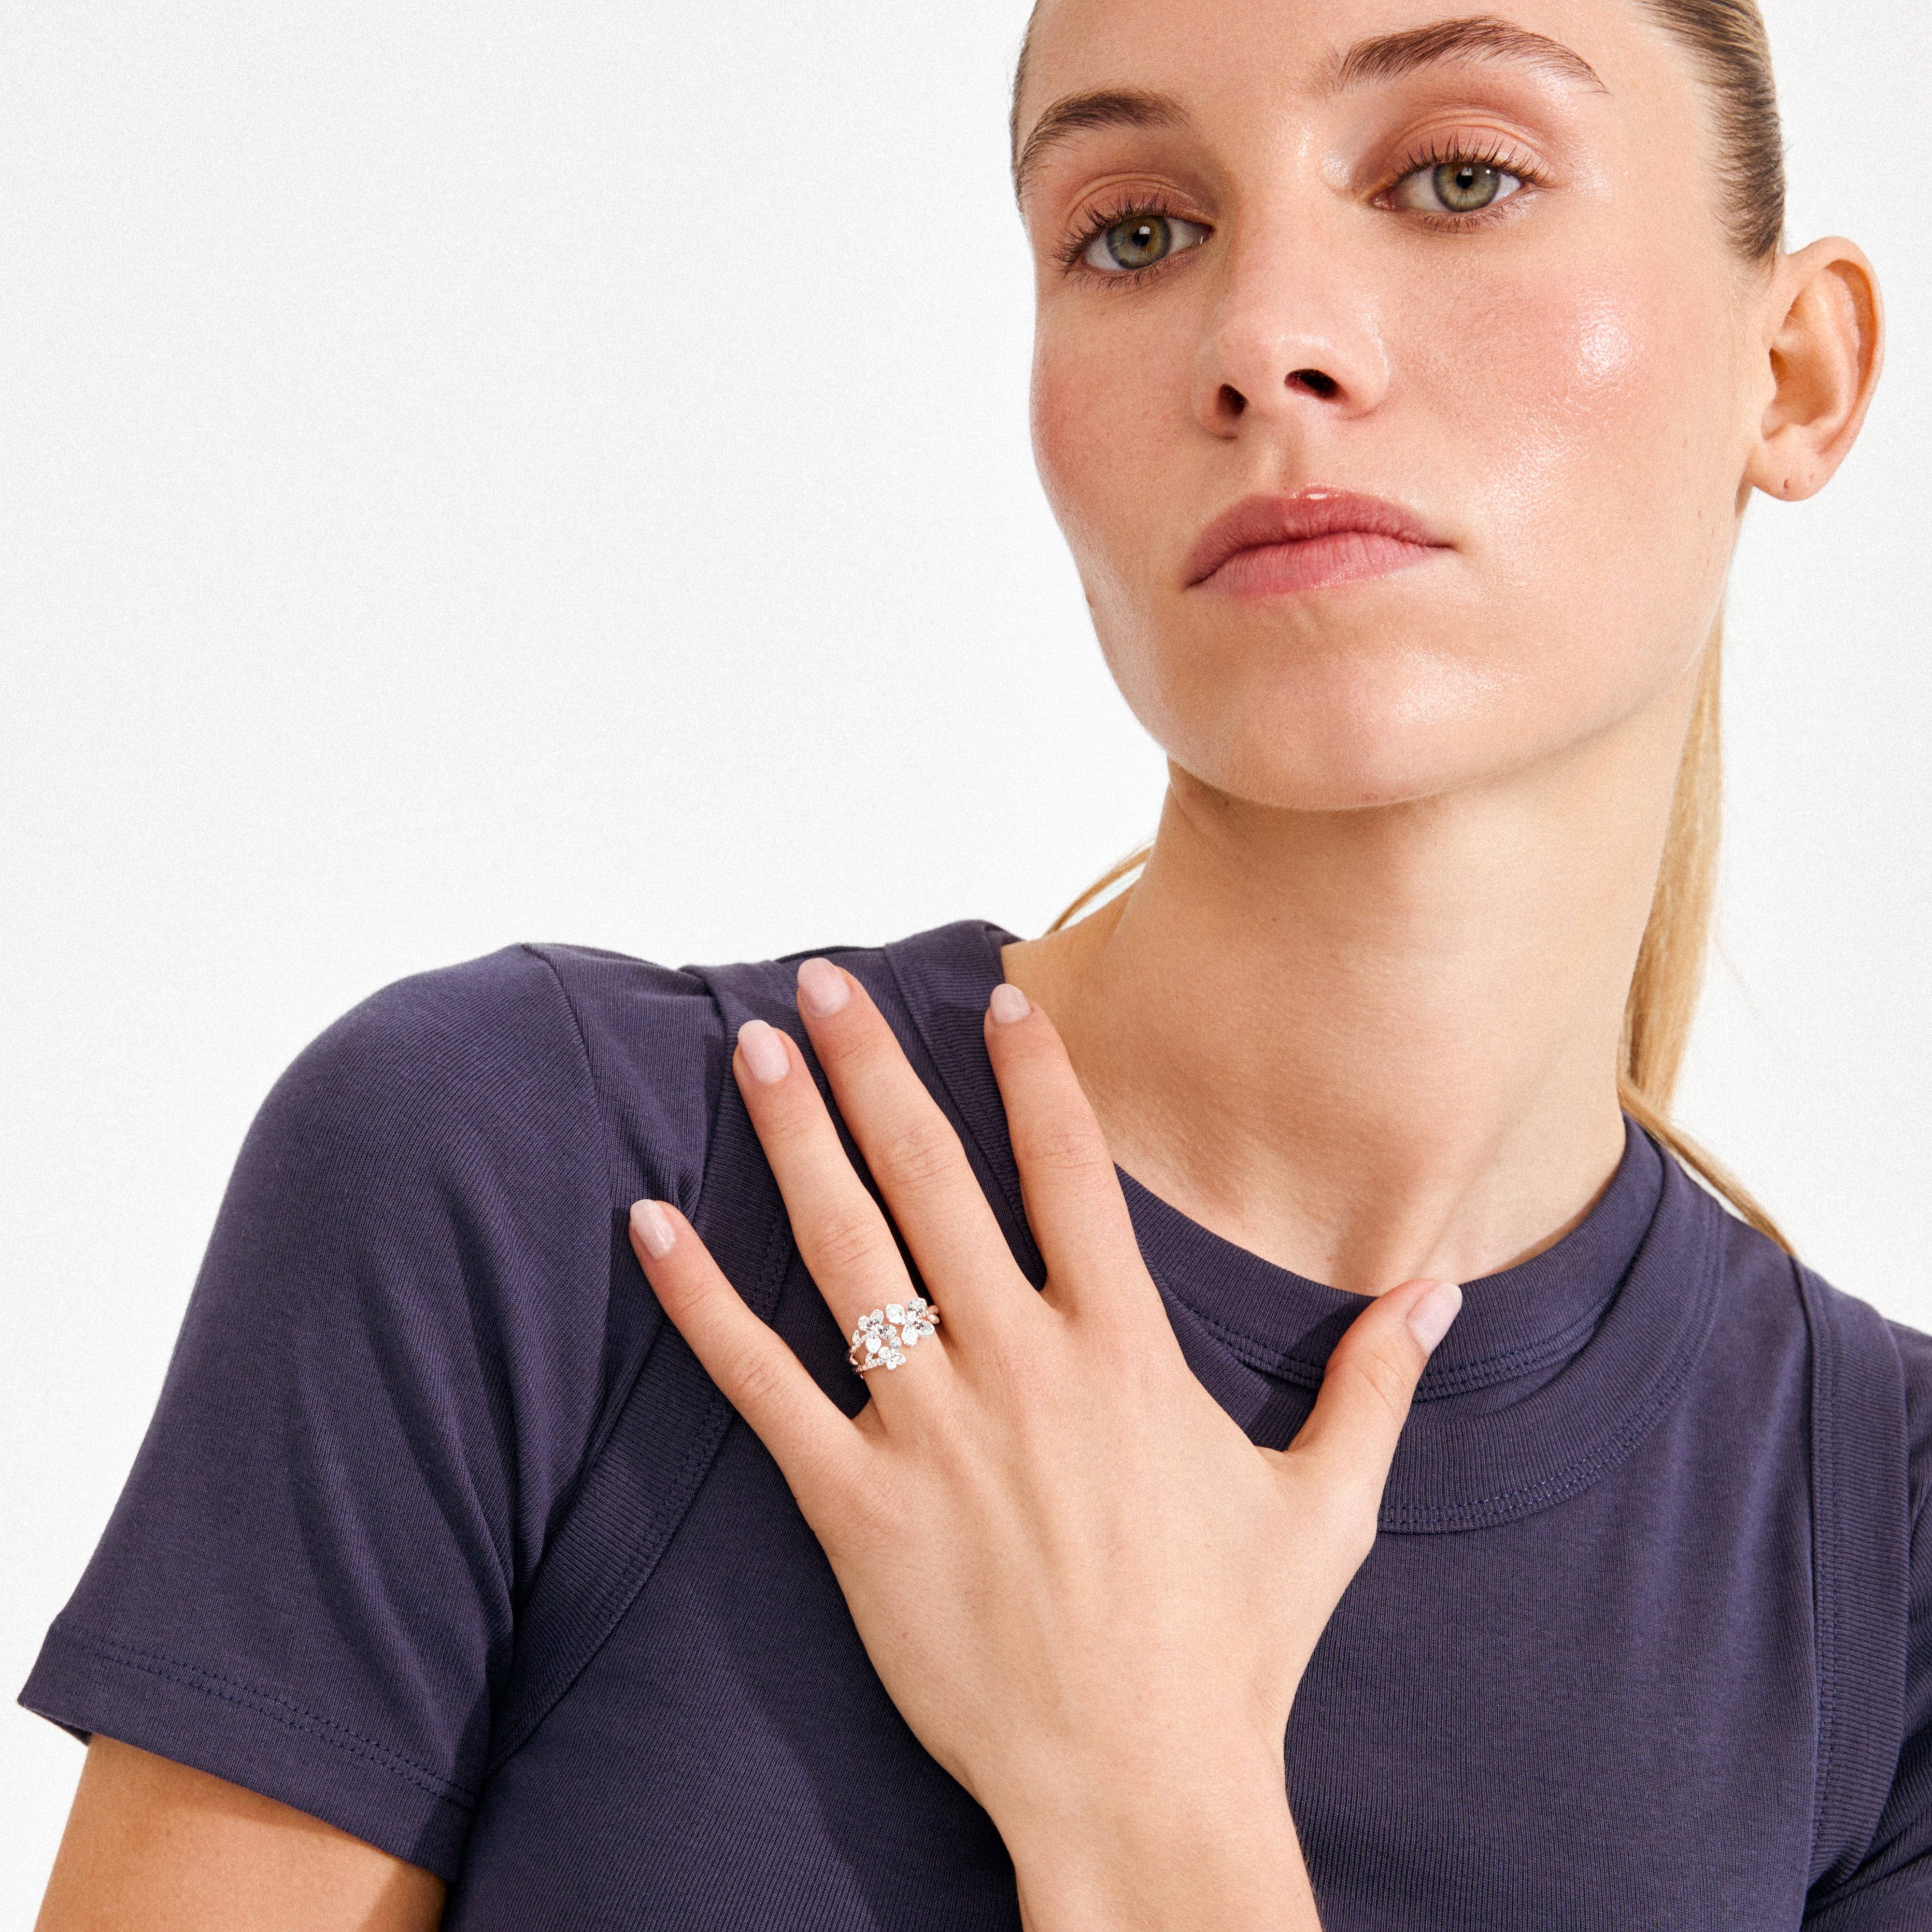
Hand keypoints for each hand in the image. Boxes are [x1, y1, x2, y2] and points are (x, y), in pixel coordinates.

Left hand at [626, 961, 1460, 1930]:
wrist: (1141, 1794)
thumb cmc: (1234, 1654)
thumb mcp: (1328, 1507)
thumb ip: (1376, 1382)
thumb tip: (1446, 1287)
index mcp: (1126, 1355)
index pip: (1072, 1173)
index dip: (1034, 1076)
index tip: (996, 999)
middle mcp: (1022, 1370)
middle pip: (935, 1181)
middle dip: (876, 1069)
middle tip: (825, 982)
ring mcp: (932, 1435)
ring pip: (847, 1255)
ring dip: (794, 1142)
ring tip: (752, 1053)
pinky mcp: (856, 1509)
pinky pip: (760, 1385)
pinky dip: (701, 1302)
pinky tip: (650, 1225)